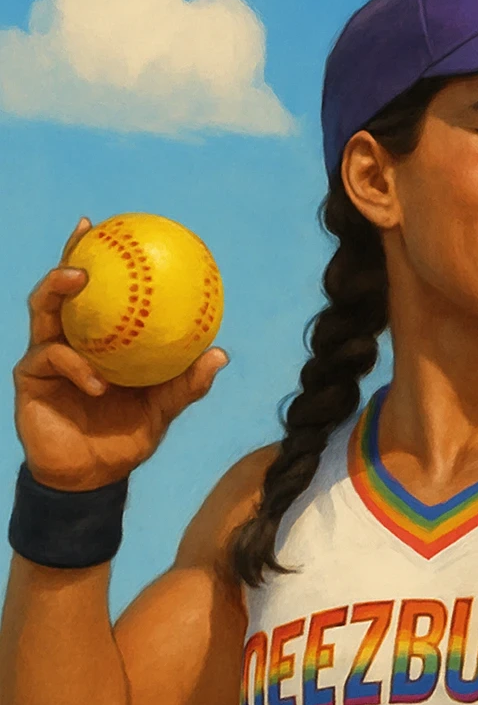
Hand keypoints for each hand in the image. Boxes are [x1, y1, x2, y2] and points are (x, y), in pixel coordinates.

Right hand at [14, 218, 228, 490]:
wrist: (93, 477)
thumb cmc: (124, 438)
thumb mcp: (162, 409)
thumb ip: (186, 384)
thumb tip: (220, 353)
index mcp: (95, 341)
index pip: (95, 294)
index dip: (99, 259)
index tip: (110, 227)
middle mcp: (66, 340)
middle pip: (60, 289)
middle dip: (70, 257)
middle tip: (86, 238)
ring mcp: (43, 357)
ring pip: (43, 312)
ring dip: (58, 291)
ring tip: (79, 280)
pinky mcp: (30, 379)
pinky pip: (49, 359)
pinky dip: (75, 366)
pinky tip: (96, 382)